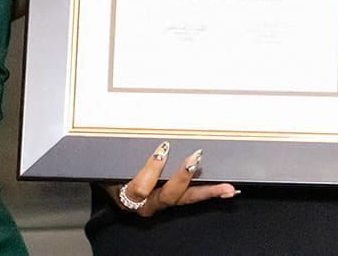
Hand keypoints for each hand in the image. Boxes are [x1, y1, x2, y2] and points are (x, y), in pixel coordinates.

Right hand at [108, 141, 237, 216]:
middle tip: (194, 161)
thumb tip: (134, 134)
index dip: (151, 170)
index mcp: (130, 196)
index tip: (162, 150)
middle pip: (168, 195)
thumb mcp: (109, 167)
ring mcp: (164, 202)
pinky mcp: (175, 199)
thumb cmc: (111, 174)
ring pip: (186, 198)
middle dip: (182, 178)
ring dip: (207, 191)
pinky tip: (229, 191)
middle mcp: (149, 204)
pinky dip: (210, 193)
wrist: (112, 193)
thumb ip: (119, 156)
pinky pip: (193, 197)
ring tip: (226, 187)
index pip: (140, 188)